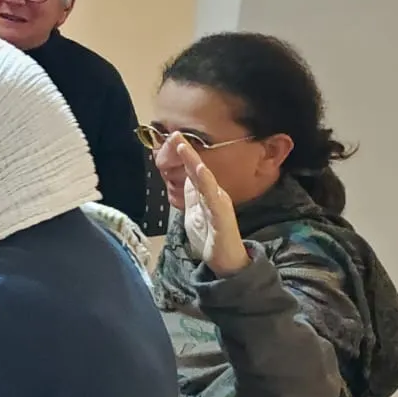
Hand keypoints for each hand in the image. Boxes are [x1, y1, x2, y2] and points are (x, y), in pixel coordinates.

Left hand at [169, 136, 250, 276]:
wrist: (224, 261)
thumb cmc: (209, 235)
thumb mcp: (194, 210)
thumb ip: (191, 193)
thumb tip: (184, 176)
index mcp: (206, 193)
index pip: (193, 170)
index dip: (184, 154)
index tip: (173, 137)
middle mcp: (215, 195)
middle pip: (200, 171)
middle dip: (188, 153)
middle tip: (177, 136)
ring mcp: (220, 206)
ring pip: (207, 182)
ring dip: (196, 166)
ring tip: (186, 150)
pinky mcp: (222, 219)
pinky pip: (214, 202)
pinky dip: (208, 190)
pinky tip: (201, 179)